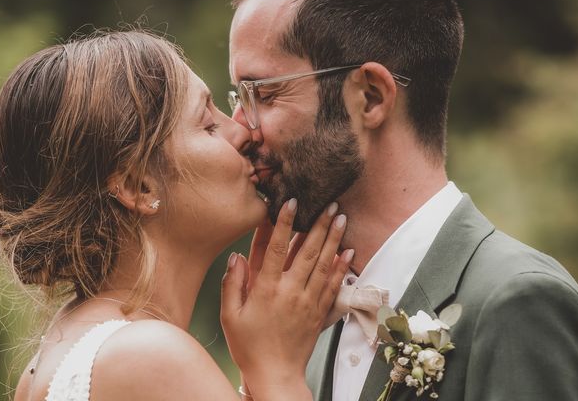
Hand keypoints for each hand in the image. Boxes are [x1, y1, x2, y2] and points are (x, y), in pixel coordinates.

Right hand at [220, 199, 352, 399]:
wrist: (276, 376)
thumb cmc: (248, 346)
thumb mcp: (229, 316)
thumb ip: (231, 284)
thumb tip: (236, 256)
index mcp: (267, 289)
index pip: (278, 248)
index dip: (284, 223)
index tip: (292, 201)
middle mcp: (291, 291)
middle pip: (308, 251)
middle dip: (319, 224)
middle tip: (329, 202)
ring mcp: (309, 302)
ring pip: (324, 264)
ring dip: (334, 239)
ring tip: (341, 217)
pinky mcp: (319, 313)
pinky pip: (334, 286)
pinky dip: (341, 267)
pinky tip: (348, 251)